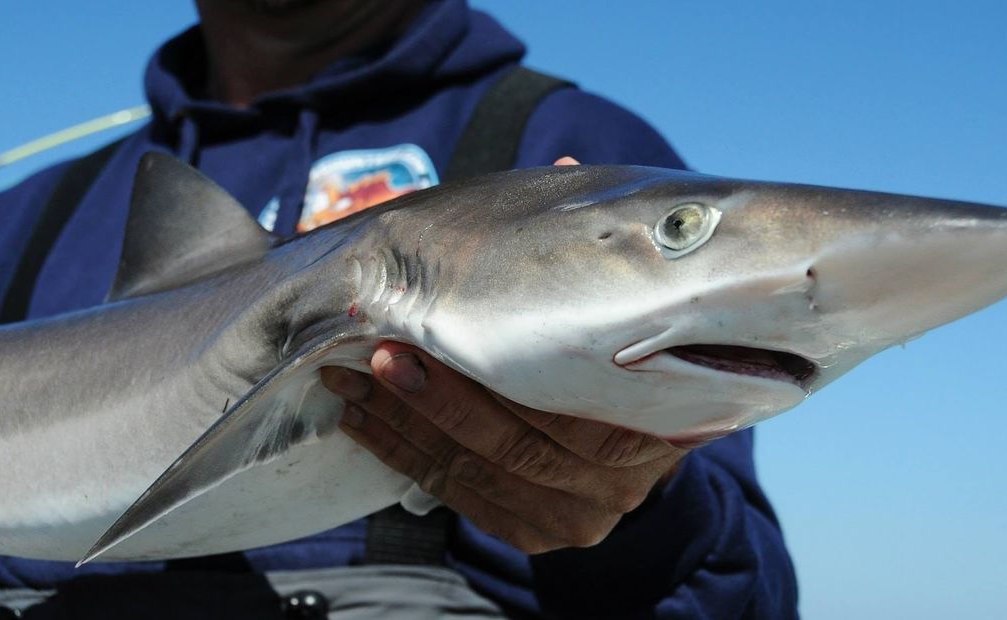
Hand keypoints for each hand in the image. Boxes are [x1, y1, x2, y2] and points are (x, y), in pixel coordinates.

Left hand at [319, 342, 687, 553]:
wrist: (644, 421)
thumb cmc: (615, 353)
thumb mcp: (616, 328)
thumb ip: (572, 315)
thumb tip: (486, 256)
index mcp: (652, 428)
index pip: (561, 410)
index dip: (487, 375)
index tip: (426, 333)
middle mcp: (619, 485)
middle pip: (513, 447)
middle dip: (433, 400)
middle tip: (376, 358)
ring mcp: (578, 518)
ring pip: (476, 473)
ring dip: (404, 428)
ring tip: (354, 386)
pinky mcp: (539, 533)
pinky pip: (461, 496)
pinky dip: (407, 458)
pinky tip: (367, 423)